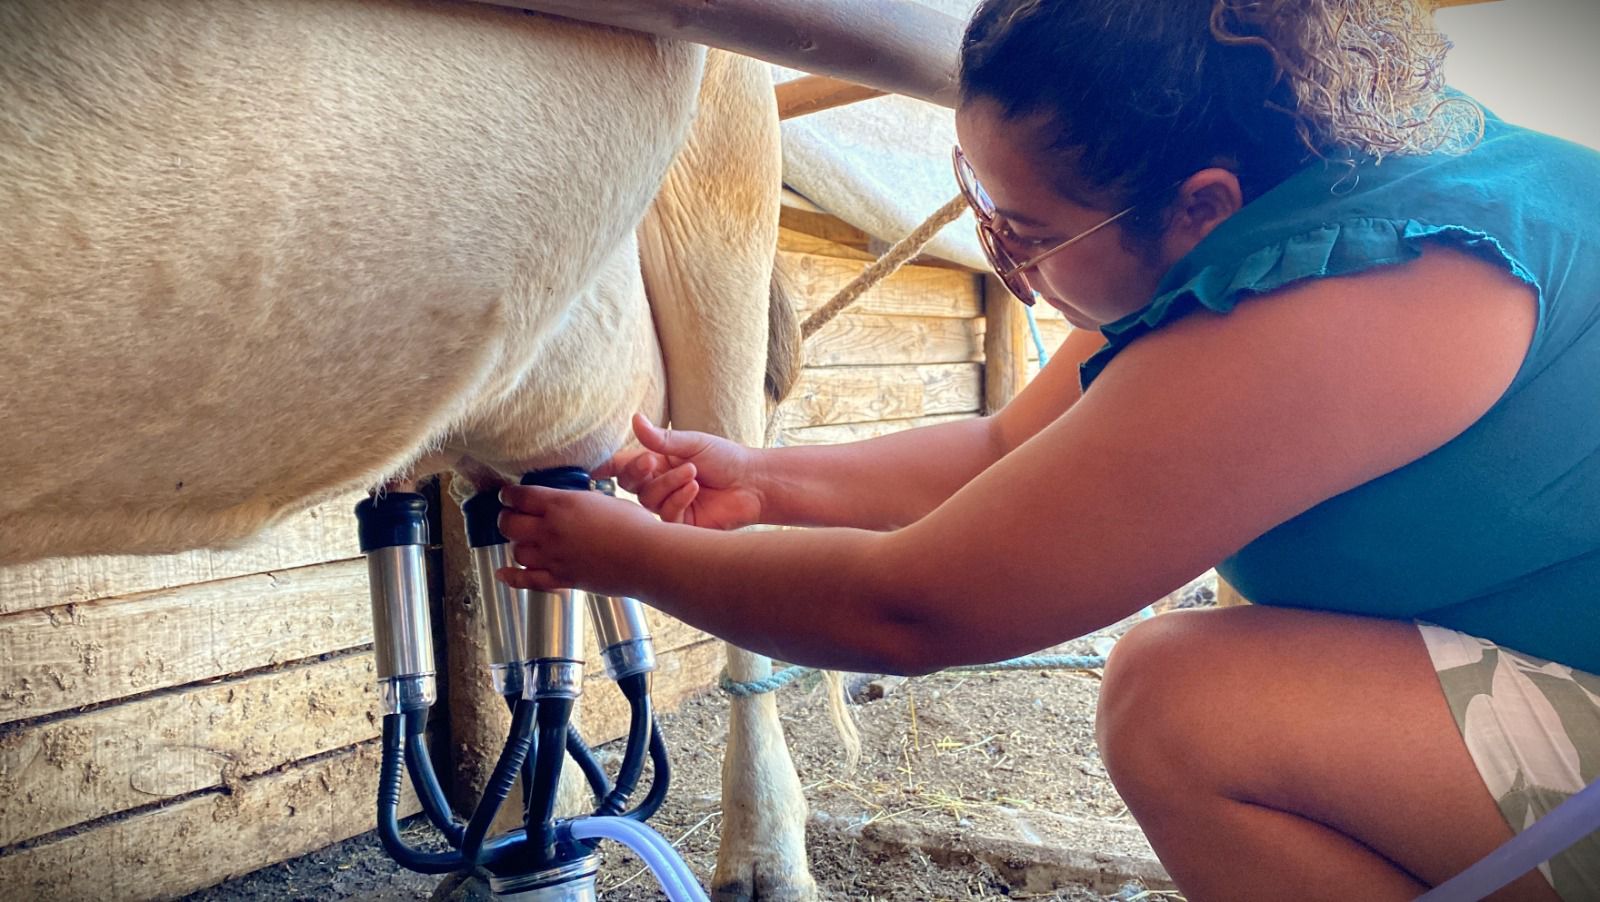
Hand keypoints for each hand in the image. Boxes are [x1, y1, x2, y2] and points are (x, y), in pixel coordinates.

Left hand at [495, 484, 659, 593]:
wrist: (645, 556)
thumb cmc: (633, 525)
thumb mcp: (601, 500)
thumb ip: (577, 502)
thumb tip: (567, 504)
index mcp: (560, 504)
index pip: (519, 497)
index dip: (509, 495)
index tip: (508, 496)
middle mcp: (550, 530)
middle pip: (508, 525)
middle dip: (507, 519)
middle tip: (512, 518)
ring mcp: (553, 557)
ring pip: (517, 552)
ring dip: (518, 545)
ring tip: (524, 542)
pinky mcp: (561, 579)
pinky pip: (528, 580)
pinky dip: (512, 577)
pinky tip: (504, 573)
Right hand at [594, 413, 763, 529]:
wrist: (752, 482)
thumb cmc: (725, 459)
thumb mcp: (692, 443)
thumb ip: (661, 438)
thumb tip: (634, 419)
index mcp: (658, 463)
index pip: (624, 465)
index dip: (607, 467)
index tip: (596, 470)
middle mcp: (659, 485)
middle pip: (628, 484)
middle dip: (636, 471)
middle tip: (652, 462)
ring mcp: (668, 506)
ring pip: (647, 499)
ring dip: (668, 483)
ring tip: (693, 473)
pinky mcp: (681, 525)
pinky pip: (665, 515)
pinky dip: (678, 499)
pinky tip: (695, 489)